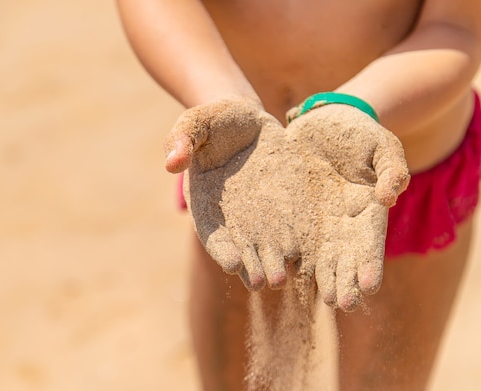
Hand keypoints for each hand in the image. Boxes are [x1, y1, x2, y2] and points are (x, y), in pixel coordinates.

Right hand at [165, 97, 304, 289]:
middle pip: (244, 249)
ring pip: (269, 247)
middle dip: (253, 267)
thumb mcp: (196, 123)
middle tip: (263, 282)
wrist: (248, 122)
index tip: (233, 264)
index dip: (223, 250)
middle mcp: (234, 217)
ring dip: (276, 265)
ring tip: (283, 278)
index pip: (213, 234)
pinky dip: (300, 246)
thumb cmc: (216, 122)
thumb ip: (183, 139)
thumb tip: (172, 163)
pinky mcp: (286, 207)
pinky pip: (294, 229)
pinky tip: (307, 259)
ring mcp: (262, 215)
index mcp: (206, 203)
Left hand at [286, 104, 408, 310]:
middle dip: (343, 282)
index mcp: (367, 215)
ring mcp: (314, 225)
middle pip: (343, 260)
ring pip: (314, 258)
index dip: (370, 264)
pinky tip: (278, 274)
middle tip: (341, 303)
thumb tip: (389, 198)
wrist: (322, 123)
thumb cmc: (359, 135)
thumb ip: (392, 169)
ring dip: (316, 280)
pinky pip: (285, 240)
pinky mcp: (290, 217)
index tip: (368, 285)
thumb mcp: (382, 146)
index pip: (370, 244)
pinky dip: (282, 258)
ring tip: (316, 299)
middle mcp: (341, 228)